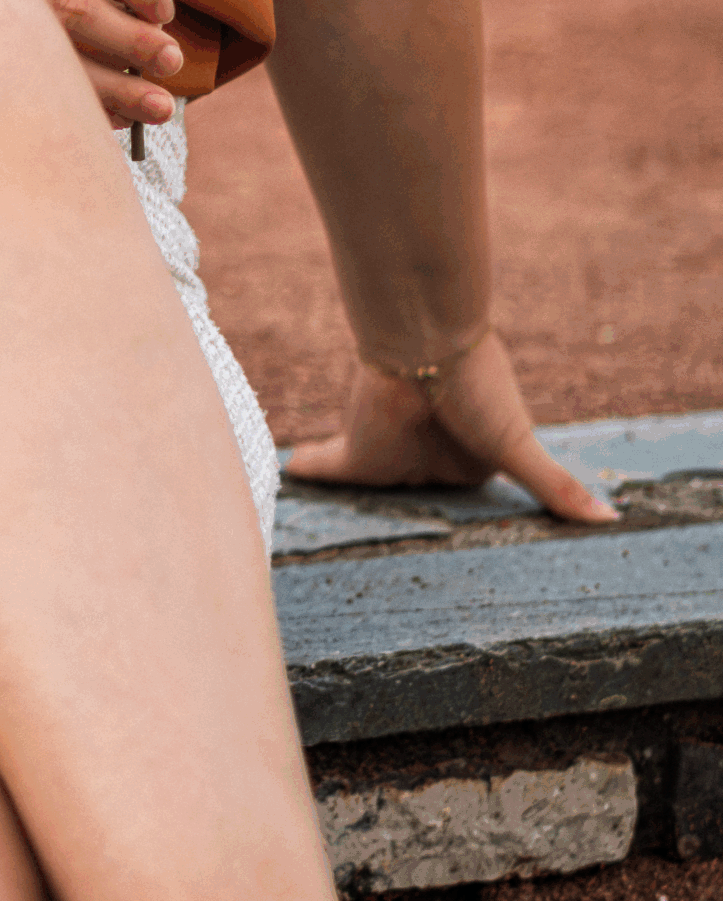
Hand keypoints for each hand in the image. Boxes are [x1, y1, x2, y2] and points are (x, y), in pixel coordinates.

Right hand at [0, 0, 183, 129]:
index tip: (164, 10)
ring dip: (113, 84)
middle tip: (171, 63)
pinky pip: (22, 85)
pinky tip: (103, 118)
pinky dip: (71, 105)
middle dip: (133, 40)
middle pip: (76, 3)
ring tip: (157, 104)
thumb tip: (146, 14)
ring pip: (51, 51)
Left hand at [284, 329, 616, 524]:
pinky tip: (288, 472)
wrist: (427, 346)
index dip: (463, 522)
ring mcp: (392, 455)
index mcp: (474, 461)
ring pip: (371, 490)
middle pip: (417, 497)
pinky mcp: (357, 452)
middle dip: (409, 512)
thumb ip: (555, 487)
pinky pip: (326, 468)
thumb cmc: (479, 389)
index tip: (464, 555)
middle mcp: (430, 459)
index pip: (468, 499)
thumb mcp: (516, 446)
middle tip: (396, 554)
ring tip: (343, 530)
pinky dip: (310, 469)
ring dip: (359, 497)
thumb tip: (611, 523)